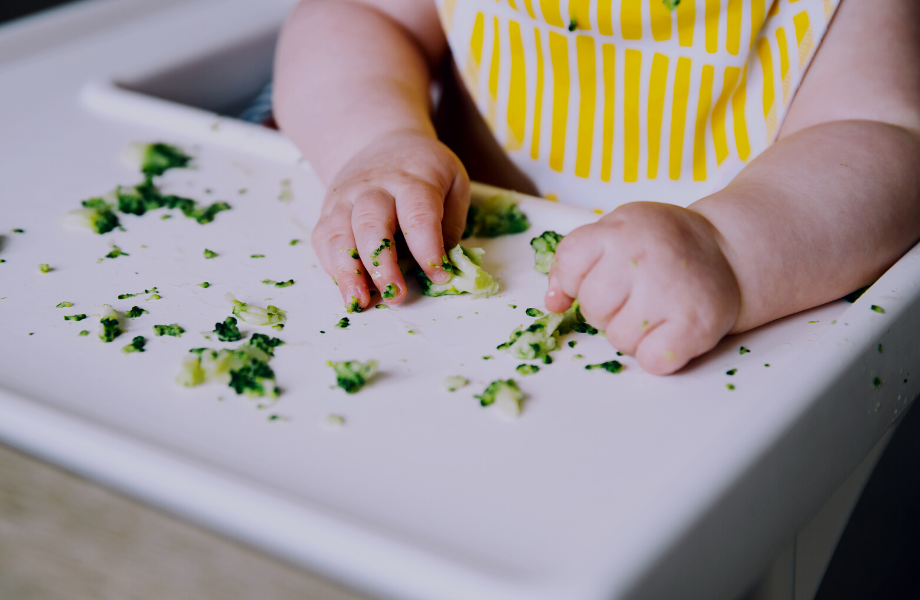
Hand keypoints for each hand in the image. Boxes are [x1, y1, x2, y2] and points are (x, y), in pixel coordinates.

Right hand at [311, 130, 469, 309]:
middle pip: (371, 224)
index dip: (427, 248)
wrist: (382, 143)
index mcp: (413, 179)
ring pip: (339, 234)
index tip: (439, 275)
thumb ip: (451, 224)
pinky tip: (348, 290)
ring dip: (348, 272)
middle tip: (396, 294)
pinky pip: (324, 241)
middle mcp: (374, 187)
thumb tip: (443, 266)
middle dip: (381, 264)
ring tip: (359, 301)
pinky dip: (333, 268)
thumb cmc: (424, 171)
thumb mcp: (453, 183)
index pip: (418, 214)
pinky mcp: (329, 212)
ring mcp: (346, 199)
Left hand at [545, 202, 740, 374]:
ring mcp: (668, 292)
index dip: (577, 280)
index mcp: (618, 230)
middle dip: (607, 309)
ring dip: (633, 333)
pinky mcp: (694, 326)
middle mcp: (641, 257)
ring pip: (618, 339)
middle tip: (636, 294)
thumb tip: (553, 303)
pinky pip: (650, 361)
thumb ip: (576, 261)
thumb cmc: (662, 245)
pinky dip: (657, 354)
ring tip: (656, 310)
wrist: (728, 251)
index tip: (602, 276)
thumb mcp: (616, 231)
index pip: (569, 266)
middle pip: (592, 308)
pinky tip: (671, 329)